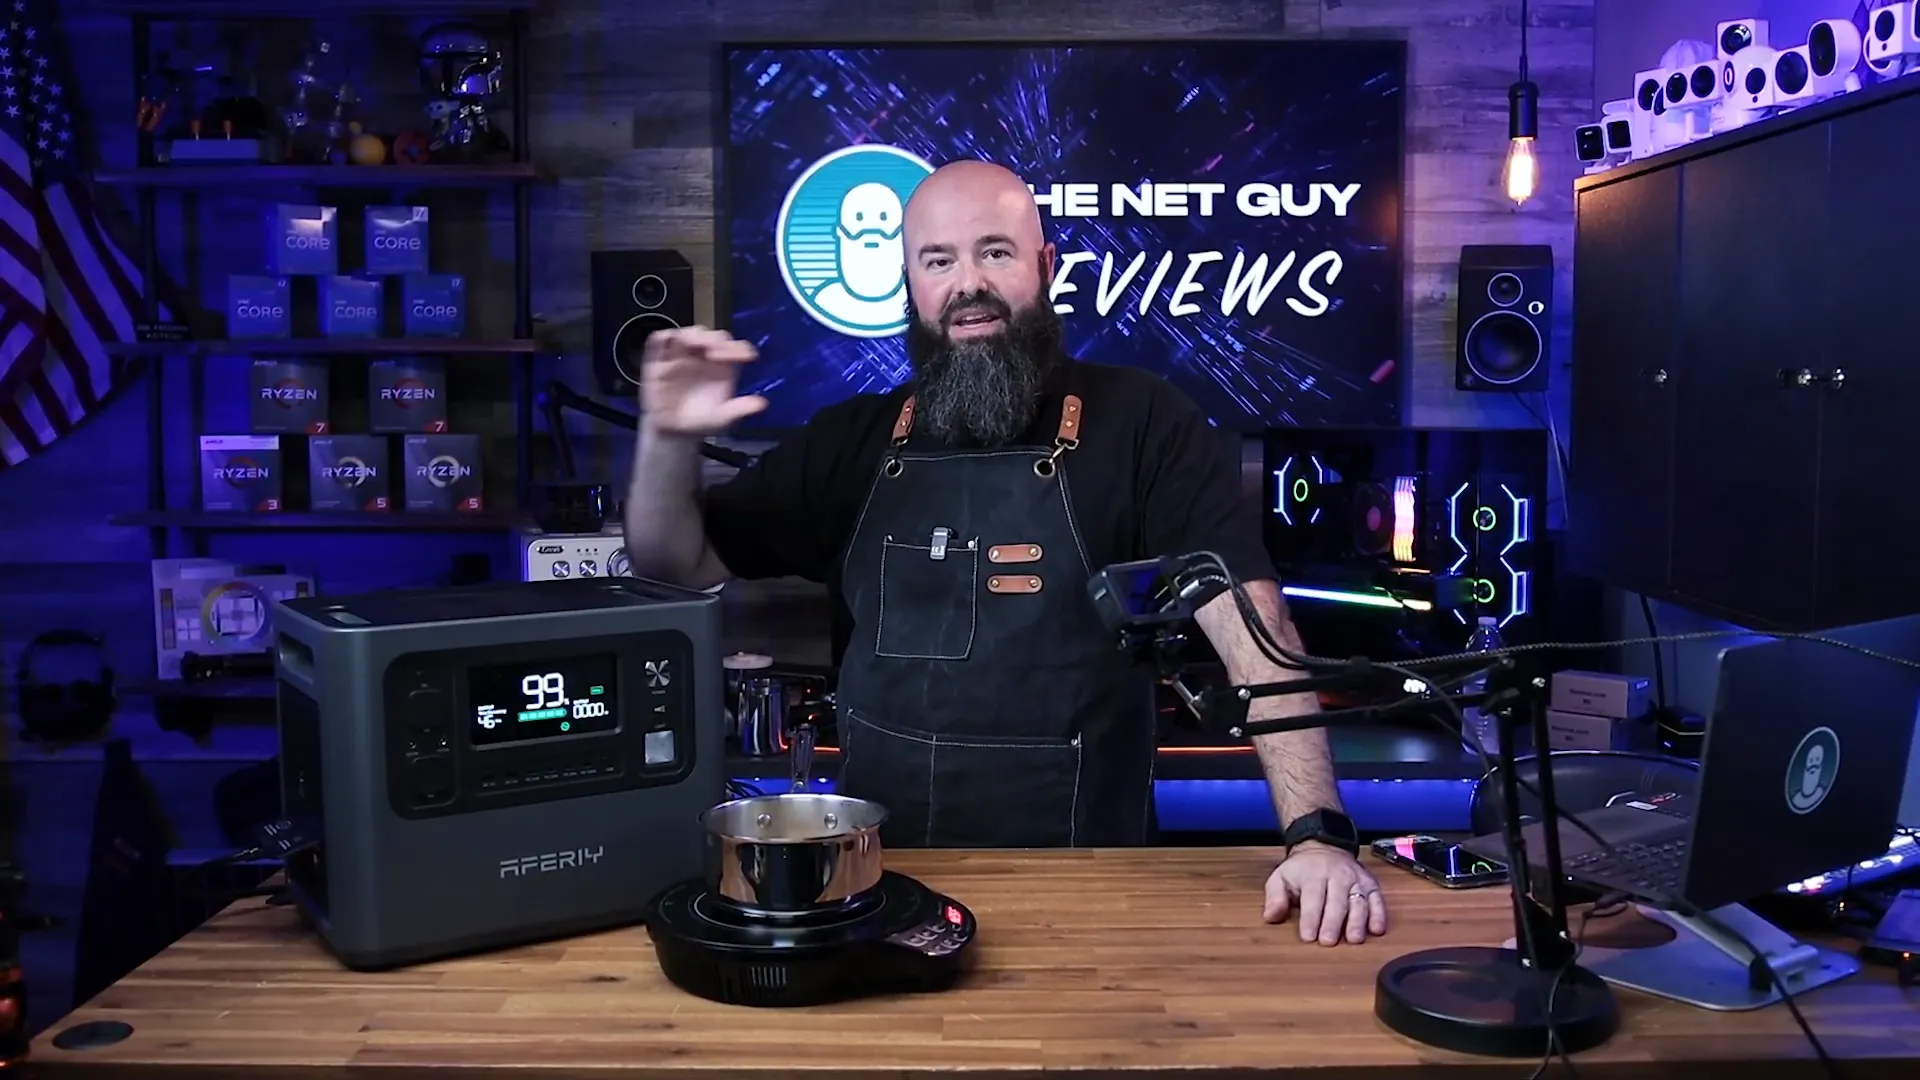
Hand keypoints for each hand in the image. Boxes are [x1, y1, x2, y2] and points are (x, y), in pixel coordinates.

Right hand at [639, 326, 766, 435]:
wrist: (673, 433)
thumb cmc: (700, 422)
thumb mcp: (722, 420)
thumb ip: (739, 410)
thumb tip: (760, 404)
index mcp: (722, 367)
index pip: (733, 347)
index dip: (739, 348)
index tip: (746, 357)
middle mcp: (703, 357)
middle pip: (711, 337)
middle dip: (715, 340)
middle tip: (717, 351)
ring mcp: (681, 356)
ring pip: (687, 334)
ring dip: (692, 336)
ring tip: (697, 345)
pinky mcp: (660, 360)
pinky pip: (659, 342)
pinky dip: (663, 338)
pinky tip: (669, 342)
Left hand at [1263, 842, 1388, 945]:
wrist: (1323, 847)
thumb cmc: (1301, 870)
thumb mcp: (1280, 877)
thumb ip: (1275, 897)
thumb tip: (1271, 916)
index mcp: (1313, 874)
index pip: (1313, 897)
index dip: (1310, 918)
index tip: (1308, 937)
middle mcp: (1337, 875)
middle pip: (1337, 901)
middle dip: (1333, 922)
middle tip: (1329, 942)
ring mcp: (1356, 879)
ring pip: (1358, 901)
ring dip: (1357, 921)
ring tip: (1353, 939)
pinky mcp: (1370, 884)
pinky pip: (1377, 899)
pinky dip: (1379, 914)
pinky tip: (1377, 930)